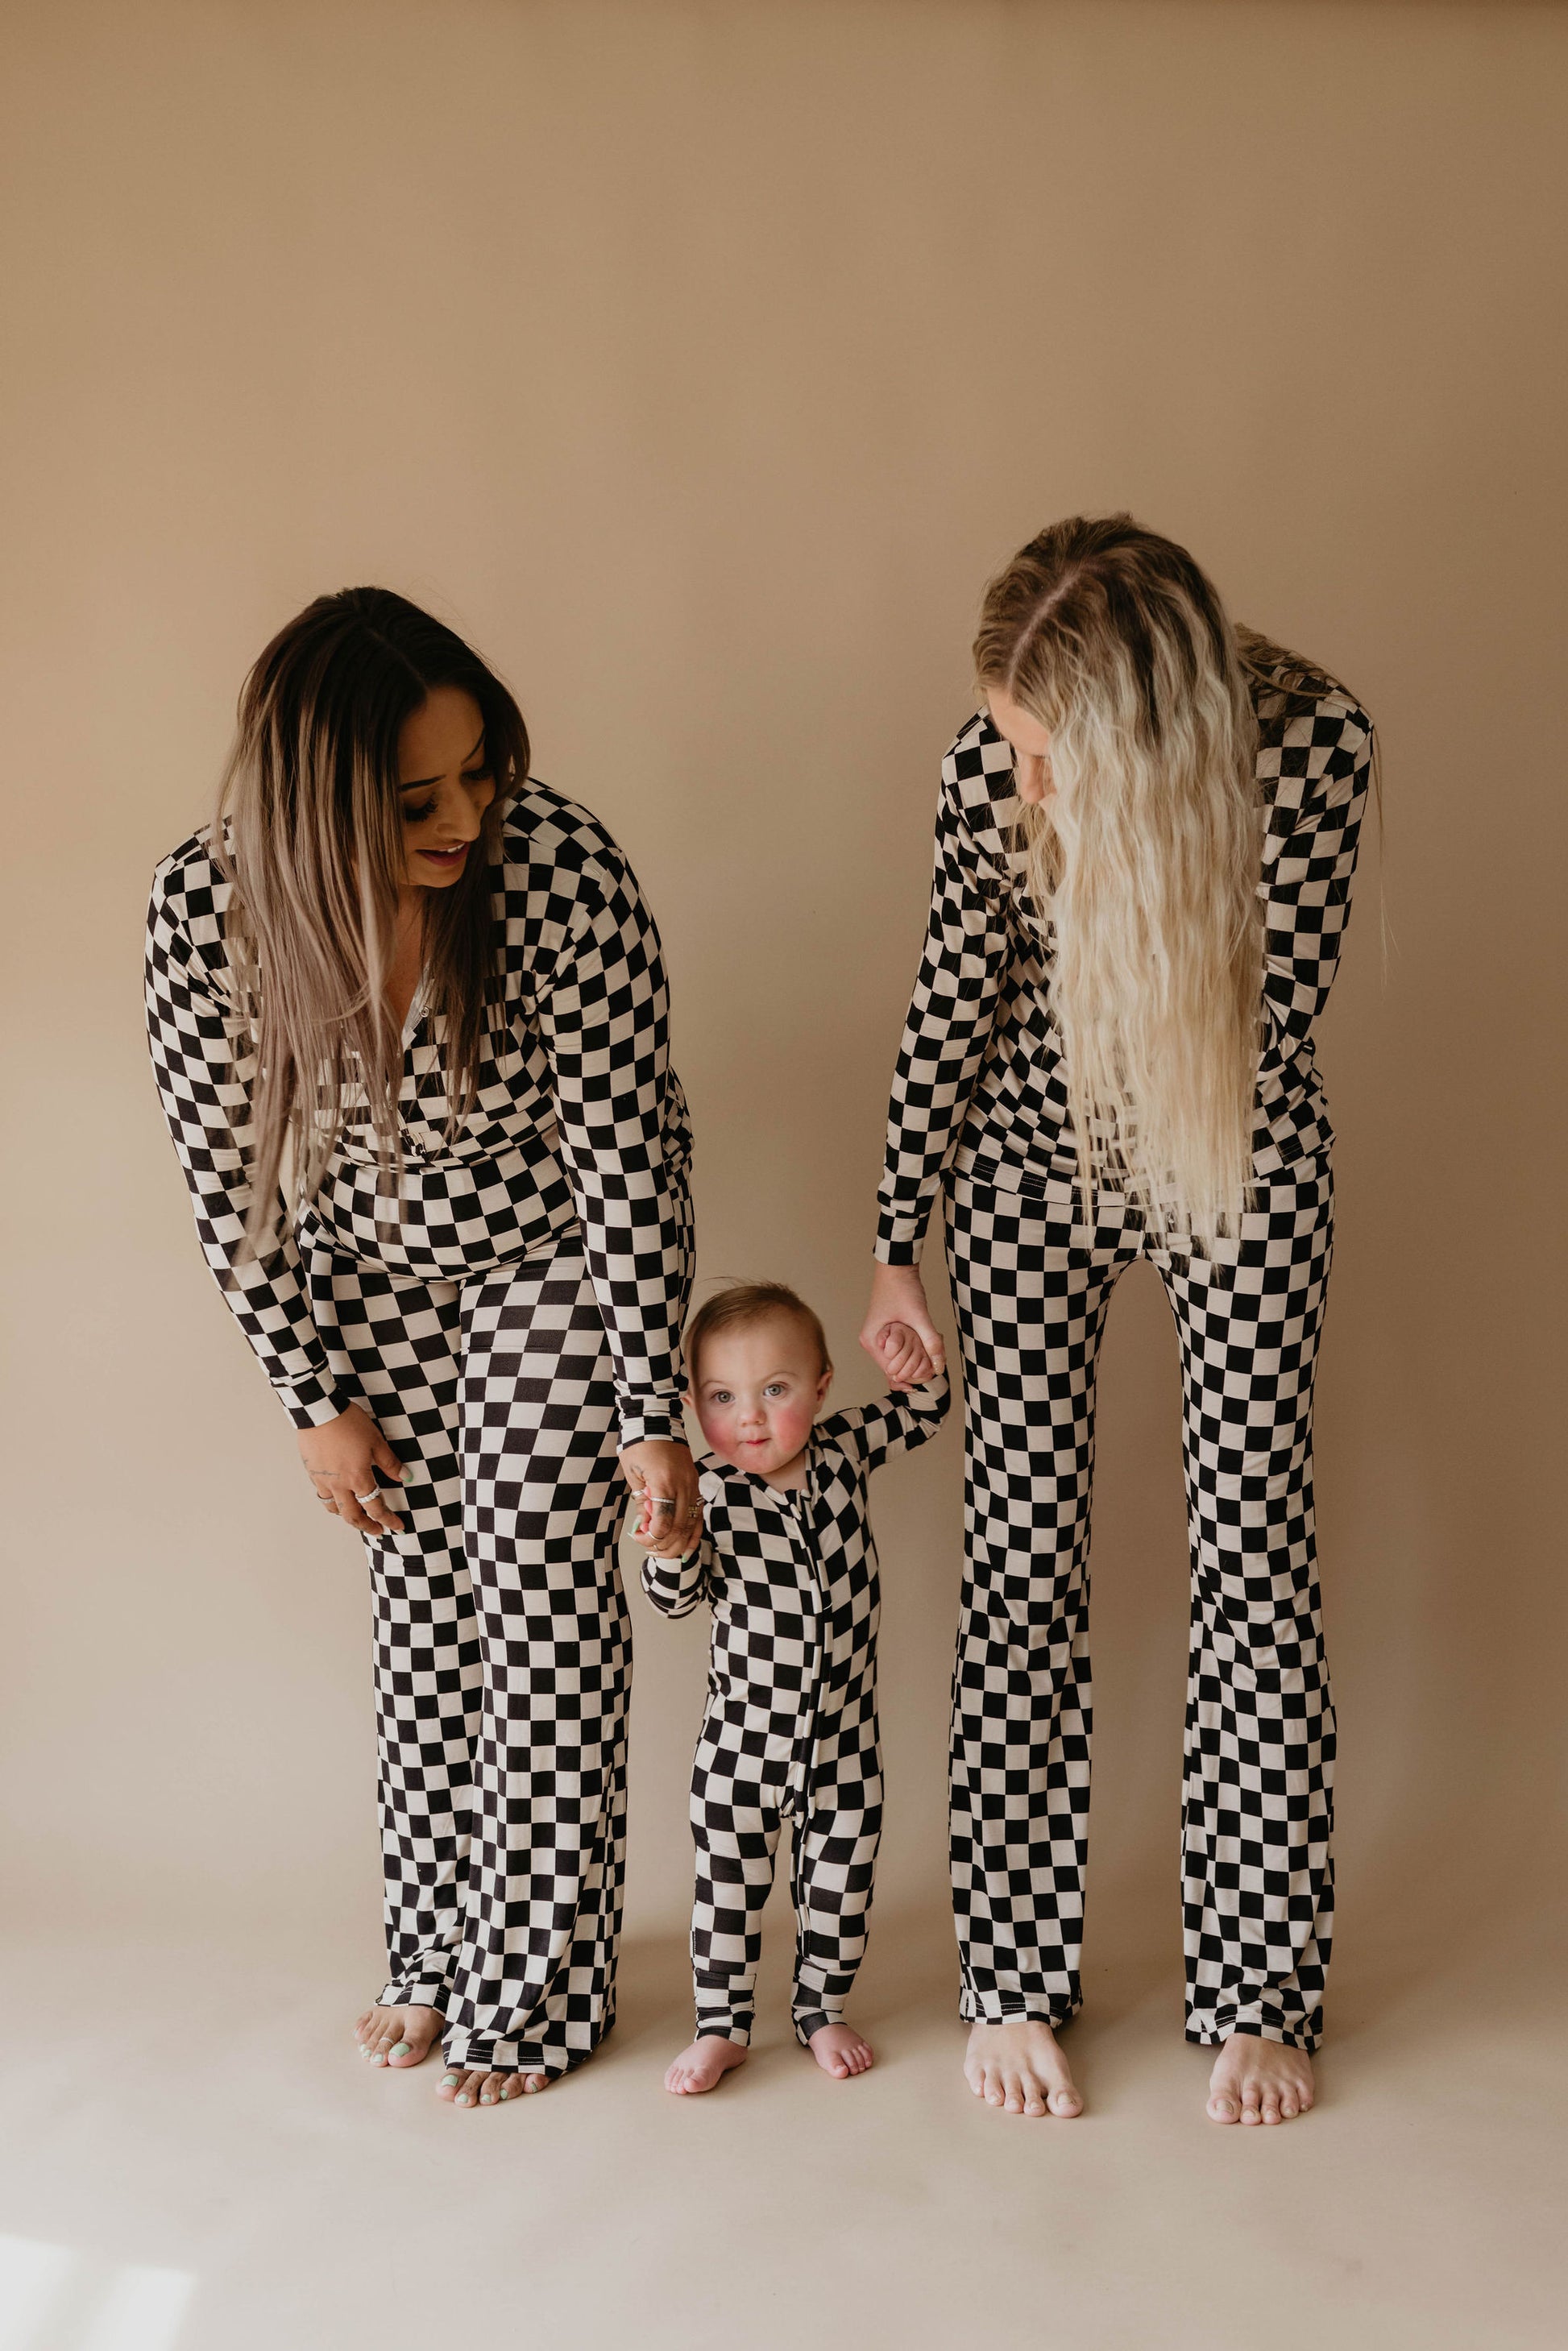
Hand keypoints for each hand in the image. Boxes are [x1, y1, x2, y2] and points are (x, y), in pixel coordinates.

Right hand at [299, 1402, 406, 1537]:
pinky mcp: (312, 1472)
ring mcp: (322, 1480)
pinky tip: (336, 1496)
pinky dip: (331, 1501)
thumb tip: (405, 1477)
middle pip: (352, 1516)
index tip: (397, 1526)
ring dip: (346, 1516)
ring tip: (355, 1516)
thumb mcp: (376, 1441)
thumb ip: (390, 1463)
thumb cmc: (348, 1423)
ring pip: (333, 1508)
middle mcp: (339, 1485)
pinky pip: (321, 1494)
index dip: (388, 1519)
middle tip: (377, 1531)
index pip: (376, 1507)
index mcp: (358, 1478)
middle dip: (366, 1527)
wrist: (319, 1412)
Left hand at [621, 1437, 701, 1557]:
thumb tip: (646, 1527)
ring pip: (692, 1524)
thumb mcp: (633, 1475)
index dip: (651, 1537)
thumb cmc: (639, 1445)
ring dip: (679, 1542)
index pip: (663, 1522)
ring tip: (665, 1551)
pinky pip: (699, 1513)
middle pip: (679, 1528)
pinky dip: (694, 1532)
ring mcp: (692, 1484)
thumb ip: (643, 1503)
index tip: (640, 1537)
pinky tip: (687, 1546)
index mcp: (664, 1482)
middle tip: (650, 1549)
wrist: (656, 1421)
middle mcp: (683, 1485)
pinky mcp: (695, 1483)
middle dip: (664, 1545)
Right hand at [860, 1261, 945, 1388]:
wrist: (897, 1266)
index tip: (930, 1370)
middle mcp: (871, 1342)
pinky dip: (912, 1349)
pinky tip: (924, 1343)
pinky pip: (899, 1350)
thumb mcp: (919, 1316)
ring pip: (898, 1358)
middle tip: (933, 1356)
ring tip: (930, 1349)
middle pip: (894, 1367)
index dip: (912, 1374)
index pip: (892, 1371)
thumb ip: (930, 1341)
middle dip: (914, 1365)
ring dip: (915, 1357)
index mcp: (872, 1342)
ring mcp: (878, 1337)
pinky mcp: (886, 1332)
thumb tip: (940, 1365)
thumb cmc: (902, 1287)